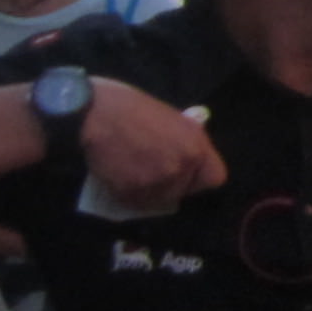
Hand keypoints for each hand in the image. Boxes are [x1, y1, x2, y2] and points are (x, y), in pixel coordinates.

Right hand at [82, 82, 225, 209]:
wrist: (96, 113)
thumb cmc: (132, 107)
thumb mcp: (173, 118)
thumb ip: (186, 141)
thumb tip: (193, 154)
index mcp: (196, 146)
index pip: (215, 178)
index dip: (198, 177)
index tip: (186, 173)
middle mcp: (181, 167)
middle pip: (183, 191)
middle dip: (170, 184)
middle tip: (150, 170)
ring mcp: (157, 183)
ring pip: (159, 200)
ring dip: (148, 192)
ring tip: (133, 174)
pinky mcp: (131, 193)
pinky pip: (135, 203)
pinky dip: (127, 195)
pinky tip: (119, 178)